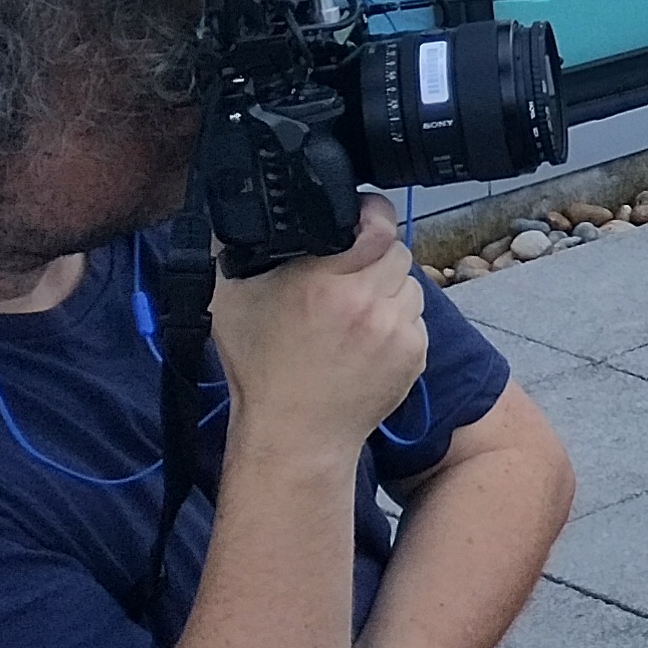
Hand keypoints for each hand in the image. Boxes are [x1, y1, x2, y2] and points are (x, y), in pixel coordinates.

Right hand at [211, 198, 426, 452]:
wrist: (295, 435)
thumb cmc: (260, 369)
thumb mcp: (232, 300)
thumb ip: (238, 250)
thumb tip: (239, 213)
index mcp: (320, 282)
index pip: (375, 225)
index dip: (372, 213)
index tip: (365, 213)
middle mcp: (364, 301)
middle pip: (396, 251)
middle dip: (375, 256)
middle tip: (350, 273)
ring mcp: (394, 328)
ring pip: (409, 283)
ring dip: (388, 289)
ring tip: (356, 310)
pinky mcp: (414, 353)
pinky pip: (415, 318)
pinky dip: (397, 321)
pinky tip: (367, 339)